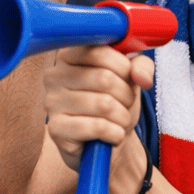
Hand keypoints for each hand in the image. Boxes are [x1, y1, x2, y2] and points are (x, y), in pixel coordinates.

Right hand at [45, 44, 151, 183]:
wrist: (105, 140)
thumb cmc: (115, 101)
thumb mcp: (131, 78)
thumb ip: (141, 67)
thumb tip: (142, 78)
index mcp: (70, 55)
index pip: (101, 52)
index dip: (124, 68)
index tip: (128, 79)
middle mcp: (54, 75)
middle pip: (105, 79)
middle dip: (127, 95)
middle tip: (126, 105)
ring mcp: (52, 102)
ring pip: (104, 104)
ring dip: (123, 116)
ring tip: (120, 120)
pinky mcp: (55, 128)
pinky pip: (97, 127)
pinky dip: (115, 133)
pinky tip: (113, 135)